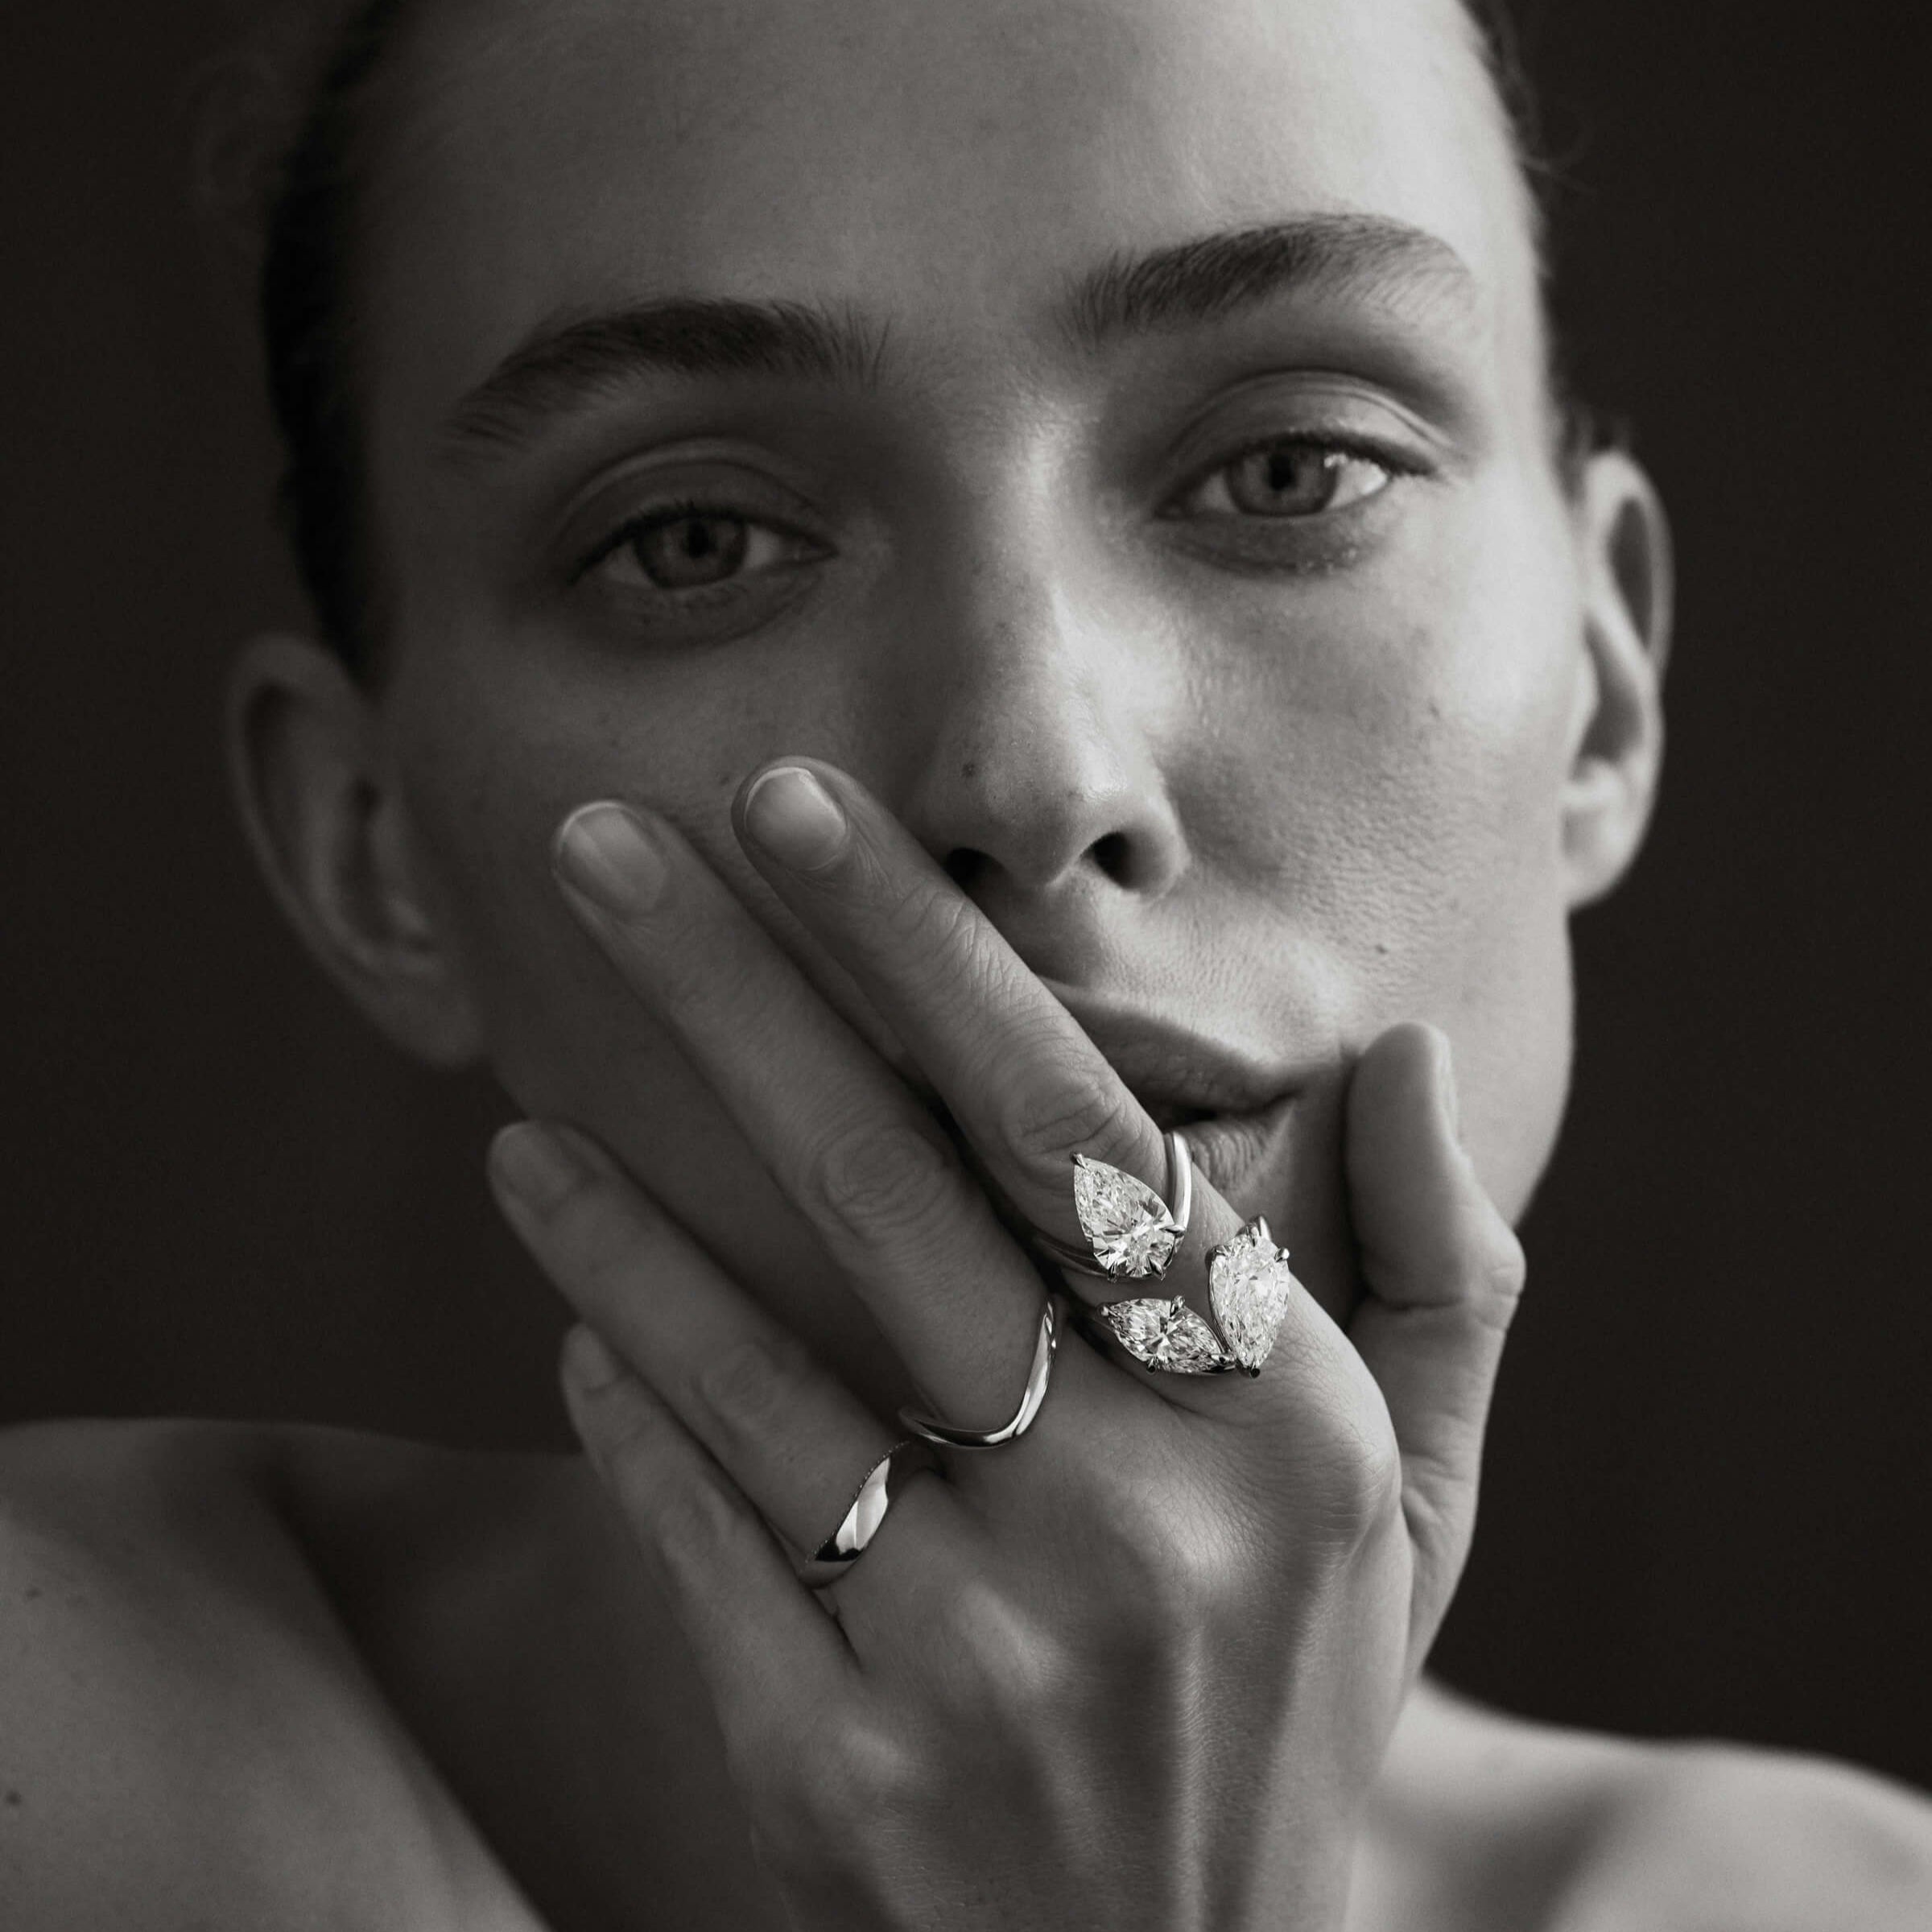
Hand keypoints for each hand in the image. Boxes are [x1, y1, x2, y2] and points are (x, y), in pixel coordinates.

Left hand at [486, 759, 1523, 1930]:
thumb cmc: (1281, 1710)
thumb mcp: (1417, 1512)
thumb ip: (1441, 1275)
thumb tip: (1413, 1051)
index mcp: (1289, 1425)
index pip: (1078, 1129)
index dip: (923, 956)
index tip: (797, 810)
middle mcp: (1147, 1522)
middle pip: (897, 1190)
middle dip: (737, 988)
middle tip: (602, 845)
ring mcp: (988, 1653)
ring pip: (759, 1364)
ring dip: (621, 1217)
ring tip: (523, 1114)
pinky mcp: (842, 1769)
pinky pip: (705, 1532)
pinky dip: (630, 1403)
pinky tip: (575, 1319)